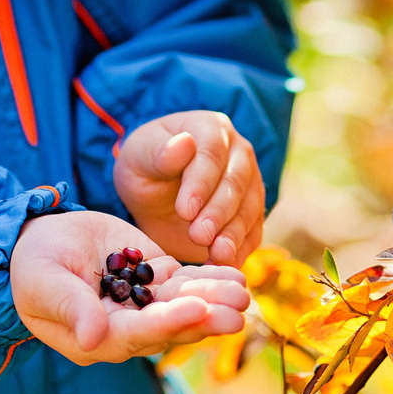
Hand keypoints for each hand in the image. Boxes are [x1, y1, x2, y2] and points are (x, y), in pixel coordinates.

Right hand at [10, 210, 249, 363]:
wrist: (38, 242)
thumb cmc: (32, 267)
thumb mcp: (44, 283)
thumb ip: (72, 308)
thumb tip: (94, 339)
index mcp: (98, 338)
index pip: (138, 334)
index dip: (169, 322)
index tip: (198, 310)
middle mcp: (127, 329)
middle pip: (171, 325)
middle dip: (206, 317)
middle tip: (238, 312)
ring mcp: (144, 305)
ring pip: (185, 305)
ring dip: (215, 299)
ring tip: (244, 292)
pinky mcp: (156, 280)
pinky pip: (187, 284)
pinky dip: (210, 280)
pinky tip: (236, 276)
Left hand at [113, 111, 264, 266]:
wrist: (156, 195)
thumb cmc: (146, 168)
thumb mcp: (140, 158)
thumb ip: (159, 153)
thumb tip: (184, 144)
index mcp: (210, 129)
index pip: (212, 153)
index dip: (201, 182)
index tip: (186, 210)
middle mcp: (238, 153)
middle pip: (236, 182)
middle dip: (218, 212)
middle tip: (199, 235)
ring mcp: (250, 184)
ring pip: (250, 208)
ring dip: (234, 234)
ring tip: (217, 255)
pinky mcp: (252, 214)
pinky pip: (253, 232)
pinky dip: (241, 249)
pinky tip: (226, 264)